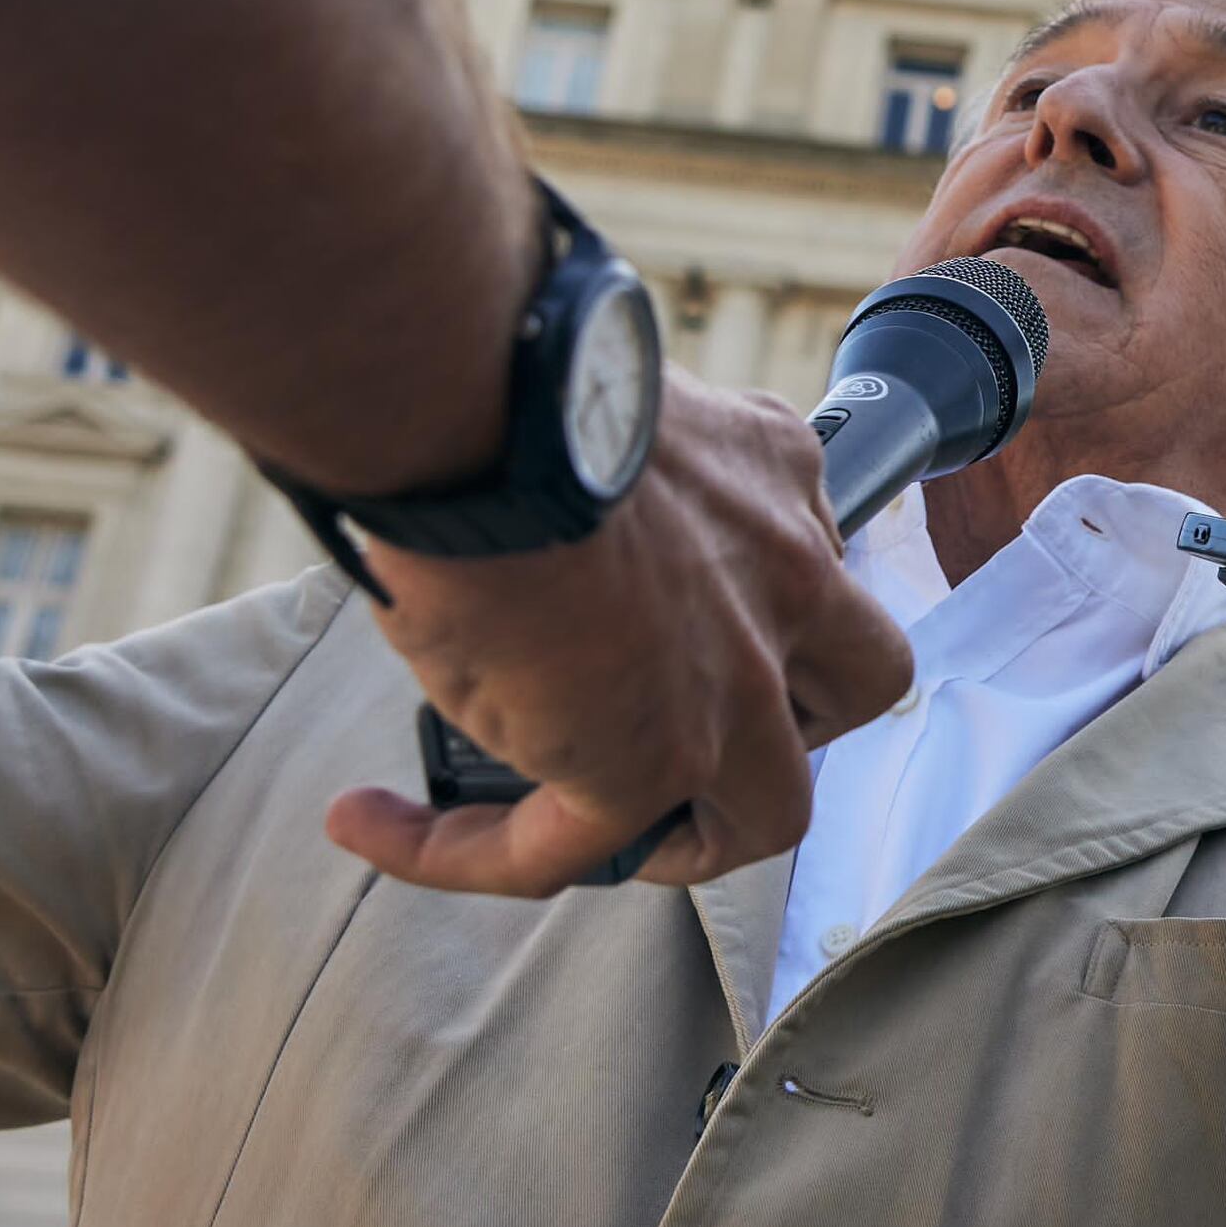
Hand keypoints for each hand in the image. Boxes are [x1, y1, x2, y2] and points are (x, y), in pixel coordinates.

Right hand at [323, 365, 912, 895]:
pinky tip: (372, 824)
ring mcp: (732, 682)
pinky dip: (467, 852)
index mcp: (772, 472)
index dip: (755, 601)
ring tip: (576, 822)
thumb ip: (605, 477)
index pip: (802, 555)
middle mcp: (782, 579)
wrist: (480, 398)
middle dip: (784, 721)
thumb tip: (525, 528)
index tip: (657, 604)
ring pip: (769, 807)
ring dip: (687, 830)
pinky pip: (568, 851)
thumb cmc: (504, 374)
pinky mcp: (644, 758)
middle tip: (683, 725)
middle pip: (853, 684)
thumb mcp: (591, 410)